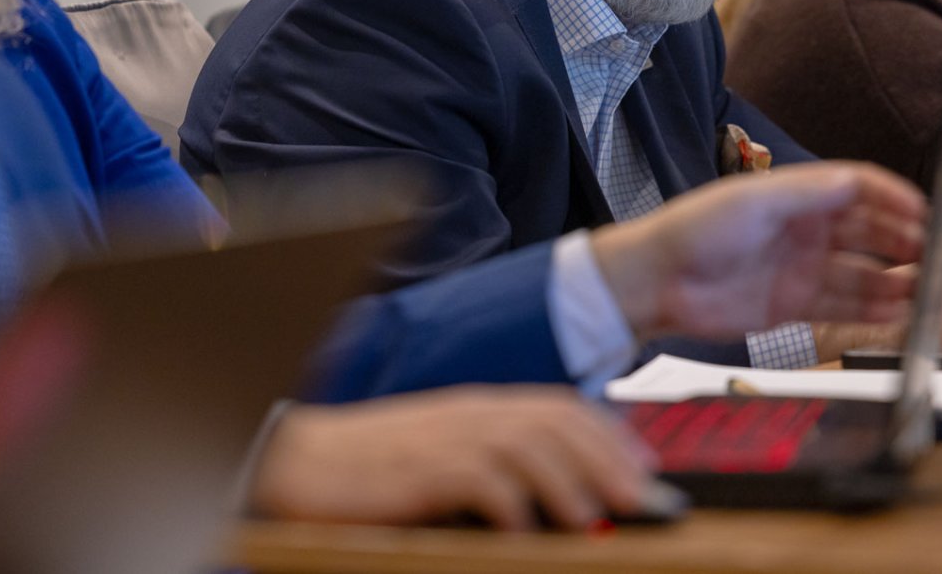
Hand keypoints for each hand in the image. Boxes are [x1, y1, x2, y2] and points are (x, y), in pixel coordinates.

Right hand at [249, 387, 655, 530]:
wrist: (297, 462)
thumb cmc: (373, 472)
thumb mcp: (443, 463)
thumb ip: (495, 470)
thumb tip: (552, 503)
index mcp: (480, 409)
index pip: (560, 407)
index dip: (609, 435)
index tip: (645, 471)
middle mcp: (470, 414)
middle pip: (556, 421)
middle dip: (608, 458)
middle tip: (644, 500)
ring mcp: (445, 438)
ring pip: (527, 444)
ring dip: (571, 481)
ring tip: (599, 521)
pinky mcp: (418, 470)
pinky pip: (477, 479)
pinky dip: (510, 504)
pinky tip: (527, 534)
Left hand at [590, 162, 925, 341]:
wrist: (657, 282)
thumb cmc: (696, 230)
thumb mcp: (753, 201)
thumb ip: (807, 194)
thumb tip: (856, 183)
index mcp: (797, 195)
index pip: (858, 190)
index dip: (893, 198)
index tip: (925, 212)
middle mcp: (805, 229)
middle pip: (868, 230)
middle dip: (903, 240)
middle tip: (935, 254)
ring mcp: (802, 267)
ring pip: (862, 271)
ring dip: (895, 279)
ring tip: (926, 290)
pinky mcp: (793, 303)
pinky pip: (842, 304)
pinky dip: (872, 308)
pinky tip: (898, 311)